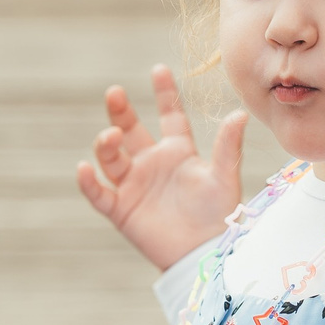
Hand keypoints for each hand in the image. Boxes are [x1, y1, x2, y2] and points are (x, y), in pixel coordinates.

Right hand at [77, 65, 248, 269]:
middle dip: (120, 112)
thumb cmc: (219, 216)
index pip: (169, 115)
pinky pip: (98, 193)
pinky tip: (84, 169)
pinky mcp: (121, 210)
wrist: (205, 254)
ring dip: (106, 144)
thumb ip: (229, 147)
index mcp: (178, 151)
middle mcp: (153, 163)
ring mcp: (134, 185)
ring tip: (110, 137)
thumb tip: (240, 114)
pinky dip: (88, 182)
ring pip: (111, 158)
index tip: (158, 69)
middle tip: (114, 93)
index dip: (164, 93)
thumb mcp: (224, 178)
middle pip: (130, 130)